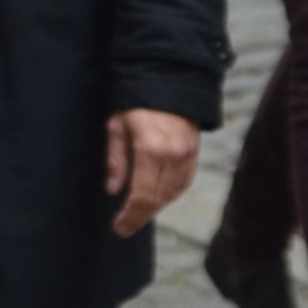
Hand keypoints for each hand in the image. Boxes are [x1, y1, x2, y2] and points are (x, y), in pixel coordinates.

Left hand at [104, 108, 198, 237]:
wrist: (167, 79)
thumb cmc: (135, 102)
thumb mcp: (117, 126)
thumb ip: (116, 159)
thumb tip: (113, 190)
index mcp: (150, 148)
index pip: (142, 195)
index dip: (130, 216)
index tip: (118, 228)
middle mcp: (172, 154)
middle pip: (158, 199)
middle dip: (141, 217)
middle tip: (125, 228)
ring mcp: (187, 153)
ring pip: (174, 193)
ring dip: (156, 207)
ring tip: (139, 214)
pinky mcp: (194, 150)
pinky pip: (185, 181)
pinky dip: (171, 194)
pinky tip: (158, 198)